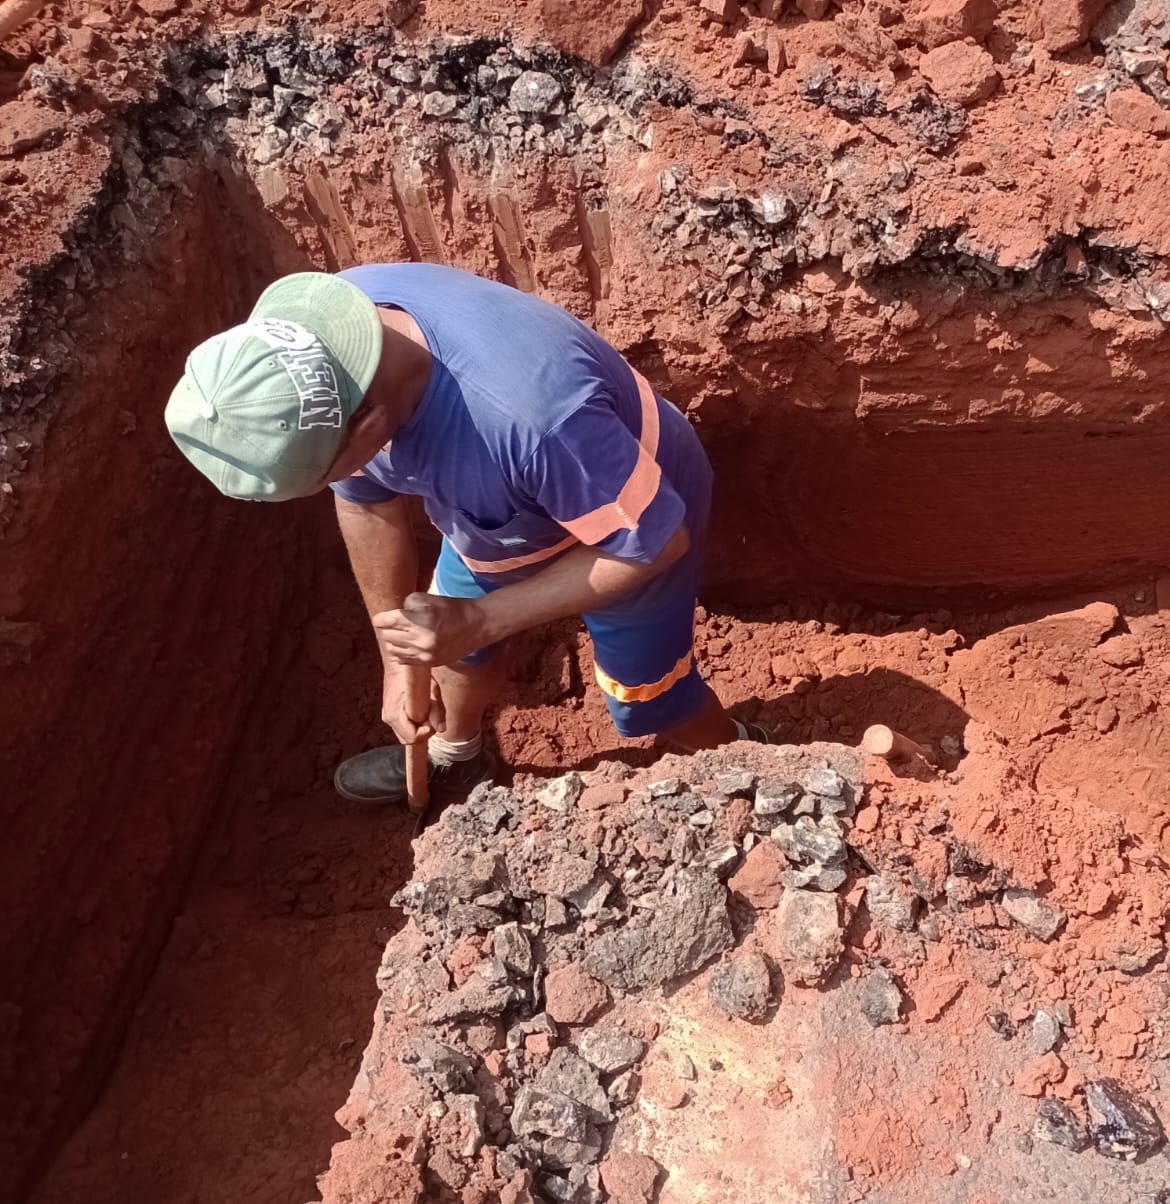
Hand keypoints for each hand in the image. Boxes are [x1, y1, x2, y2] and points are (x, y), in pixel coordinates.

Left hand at [372, 592, 486, 666]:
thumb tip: (392, 618)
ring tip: (402, 634)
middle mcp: (420, 639)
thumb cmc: (450, 608)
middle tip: (395, 624)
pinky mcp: (429, 663)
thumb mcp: (426, 598)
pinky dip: (401, 652)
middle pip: (387, 636)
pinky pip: (403, 660)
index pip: (384, 622)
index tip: (381, 618)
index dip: (381, 619)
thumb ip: (406, 606)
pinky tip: (408, 645)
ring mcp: (425, 654)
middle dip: (388, 629)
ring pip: (393, 650)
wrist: (476, 625)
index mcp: (419, 620)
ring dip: (394, 641)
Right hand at [382, 665, 445, 743]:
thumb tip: (441, 728)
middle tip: (431, 713)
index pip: (412, 738)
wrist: (398, 659)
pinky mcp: (390, 712)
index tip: (433, 719)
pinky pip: (404, 727)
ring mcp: (388, 715)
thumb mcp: (431, 689)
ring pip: (407, 735)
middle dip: (423, 730)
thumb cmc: (415, 672)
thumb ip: (437, 710)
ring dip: (419, 726)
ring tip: (425, 709)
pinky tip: (419, 708)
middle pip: (409, 739)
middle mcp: (388, 717)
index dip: (426, 732)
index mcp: (395, 713)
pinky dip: (414, 723)